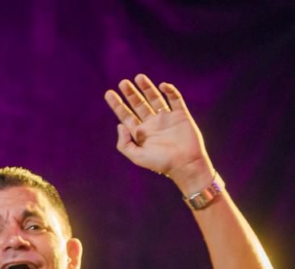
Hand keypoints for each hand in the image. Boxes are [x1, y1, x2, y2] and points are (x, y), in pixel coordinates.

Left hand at [104, 74, 215, 193]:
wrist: (186, 164)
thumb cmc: (161, 163)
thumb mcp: (137, 156)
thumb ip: (125, 143)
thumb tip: (120, 125)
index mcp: (141, 133)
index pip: (126, 116)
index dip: (117, 105)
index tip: (108, 93)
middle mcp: (152, 124)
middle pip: (138, 104)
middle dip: (130, 94)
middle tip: (122, 82)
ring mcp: (166, 118)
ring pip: (155, 99)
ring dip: (147, 88)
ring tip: (139, 77)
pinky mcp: (181, 115)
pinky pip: (175, 99)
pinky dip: (170, 91)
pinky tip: (162, 86)